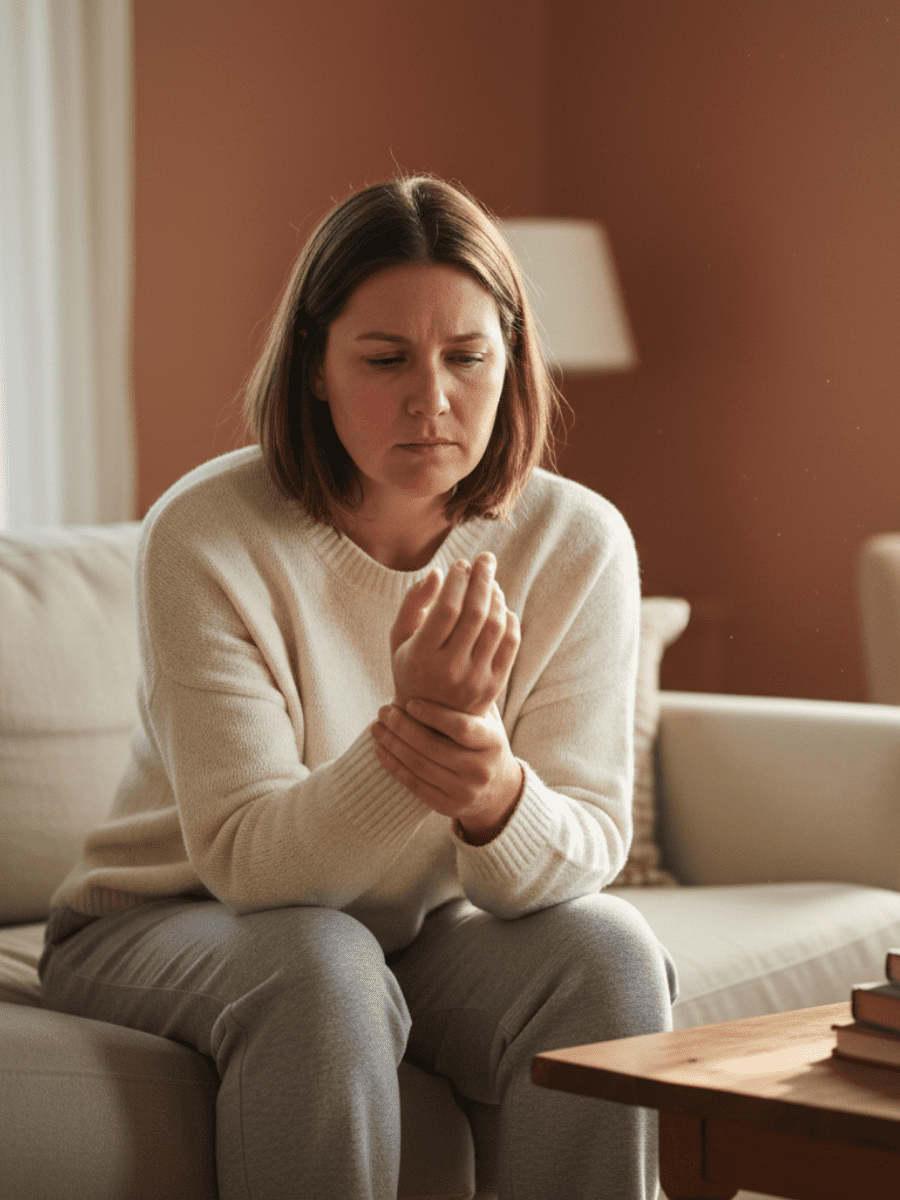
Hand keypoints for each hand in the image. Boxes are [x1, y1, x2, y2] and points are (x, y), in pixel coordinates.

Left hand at [371, 698, 523, 835]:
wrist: (499, 790)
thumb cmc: (484, 742)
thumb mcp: (486, 719)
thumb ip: (468, 696)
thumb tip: (442, 660)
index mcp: (492, 743)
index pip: (460, 727)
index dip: (433, 714)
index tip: (410, 702)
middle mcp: (480, 769)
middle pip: (433, 747)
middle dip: (402, 727)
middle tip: (383, 710)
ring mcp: (464, 791)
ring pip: (419, 766)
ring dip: (392, 745)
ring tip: (377, 727)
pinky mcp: (448, 806)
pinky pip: (414, 785)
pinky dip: (393, 766)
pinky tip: (381, 749)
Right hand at [390, 553, 519, 717]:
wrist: (430, 723)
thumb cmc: (411, 669)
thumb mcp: (399, 638)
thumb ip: (413, 603)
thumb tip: (438, 574)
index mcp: (421, 656)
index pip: (446, 609)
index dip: (457, 581)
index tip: (460, 564)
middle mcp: (450, 670)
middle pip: (475, 613)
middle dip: (482, 579)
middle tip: (486, 558)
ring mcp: (475, 680)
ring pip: (495, 627)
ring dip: (497, 597)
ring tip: (491, 582)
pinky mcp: (494, 686)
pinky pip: (510, 645)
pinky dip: (509, 620)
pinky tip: (501, 607)